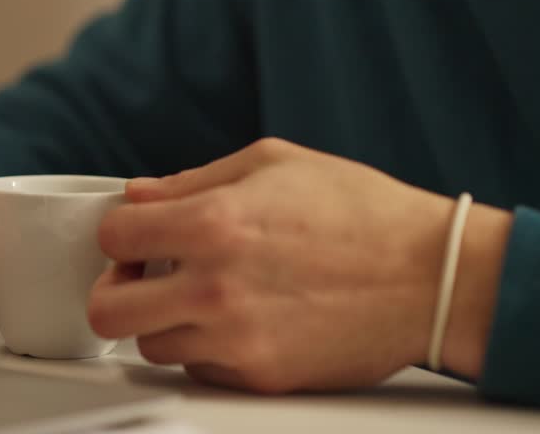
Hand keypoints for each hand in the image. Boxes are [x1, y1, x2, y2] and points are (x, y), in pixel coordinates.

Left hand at [87, 138, 511, 392]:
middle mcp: (214, 287)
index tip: (139, 235)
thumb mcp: (274, 162)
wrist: (432, 277)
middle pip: (107, 309)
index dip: (122, 232)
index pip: (113, 236)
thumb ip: (193, 180)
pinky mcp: (261, 377)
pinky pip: (200, 371)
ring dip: (165, 321)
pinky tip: (239, 320)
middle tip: (144, 278)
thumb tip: (139, 195)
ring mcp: (236, 339)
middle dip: (118, 290)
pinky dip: (206, 349)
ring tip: (203, 296)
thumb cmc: (362, 212)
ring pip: (150, 346)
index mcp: (213, 223)